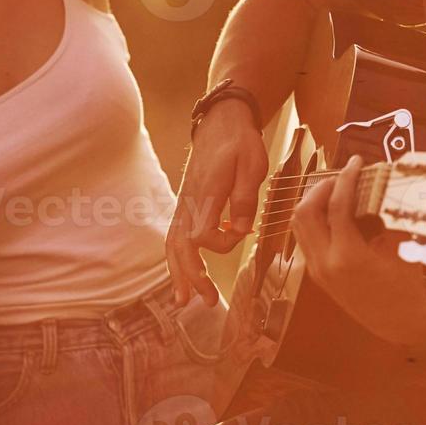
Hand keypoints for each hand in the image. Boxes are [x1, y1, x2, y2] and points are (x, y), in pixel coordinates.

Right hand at [167, 100, 268, 306]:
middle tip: (206, 301)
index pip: (202, 234)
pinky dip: (177, 260)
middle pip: (182, 248)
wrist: (220, 123)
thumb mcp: (252, 164)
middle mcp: (189, 203)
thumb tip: (241, 229)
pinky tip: (185, 275)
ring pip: (173, 246)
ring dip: (179, 274)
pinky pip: (174, 238)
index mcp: (207, 194)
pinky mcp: (185, 206)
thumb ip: (245, 198)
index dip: (221, 243)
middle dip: (192, 277)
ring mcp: (183, 205)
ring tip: (185, 300)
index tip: (240, 234)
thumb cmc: (240, 143)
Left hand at [291, 156, 425, 347]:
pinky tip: (334, 210)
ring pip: (298, 224)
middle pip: (305, 212)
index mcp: (349, 257)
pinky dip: (313, 218)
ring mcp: (317, 270)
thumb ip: (390, 214)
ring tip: (336, 189)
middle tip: (342, 175)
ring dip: (313, 201)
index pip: (337, 206)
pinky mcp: (316, 273)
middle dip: (322, 187)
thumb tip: (387, 180)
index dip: (347, 178)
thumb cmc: (407, 285)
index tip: (356, 162)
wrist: (399, 321)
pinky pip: (304, 237)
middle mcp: (326, 264)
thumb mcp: (403, 247)